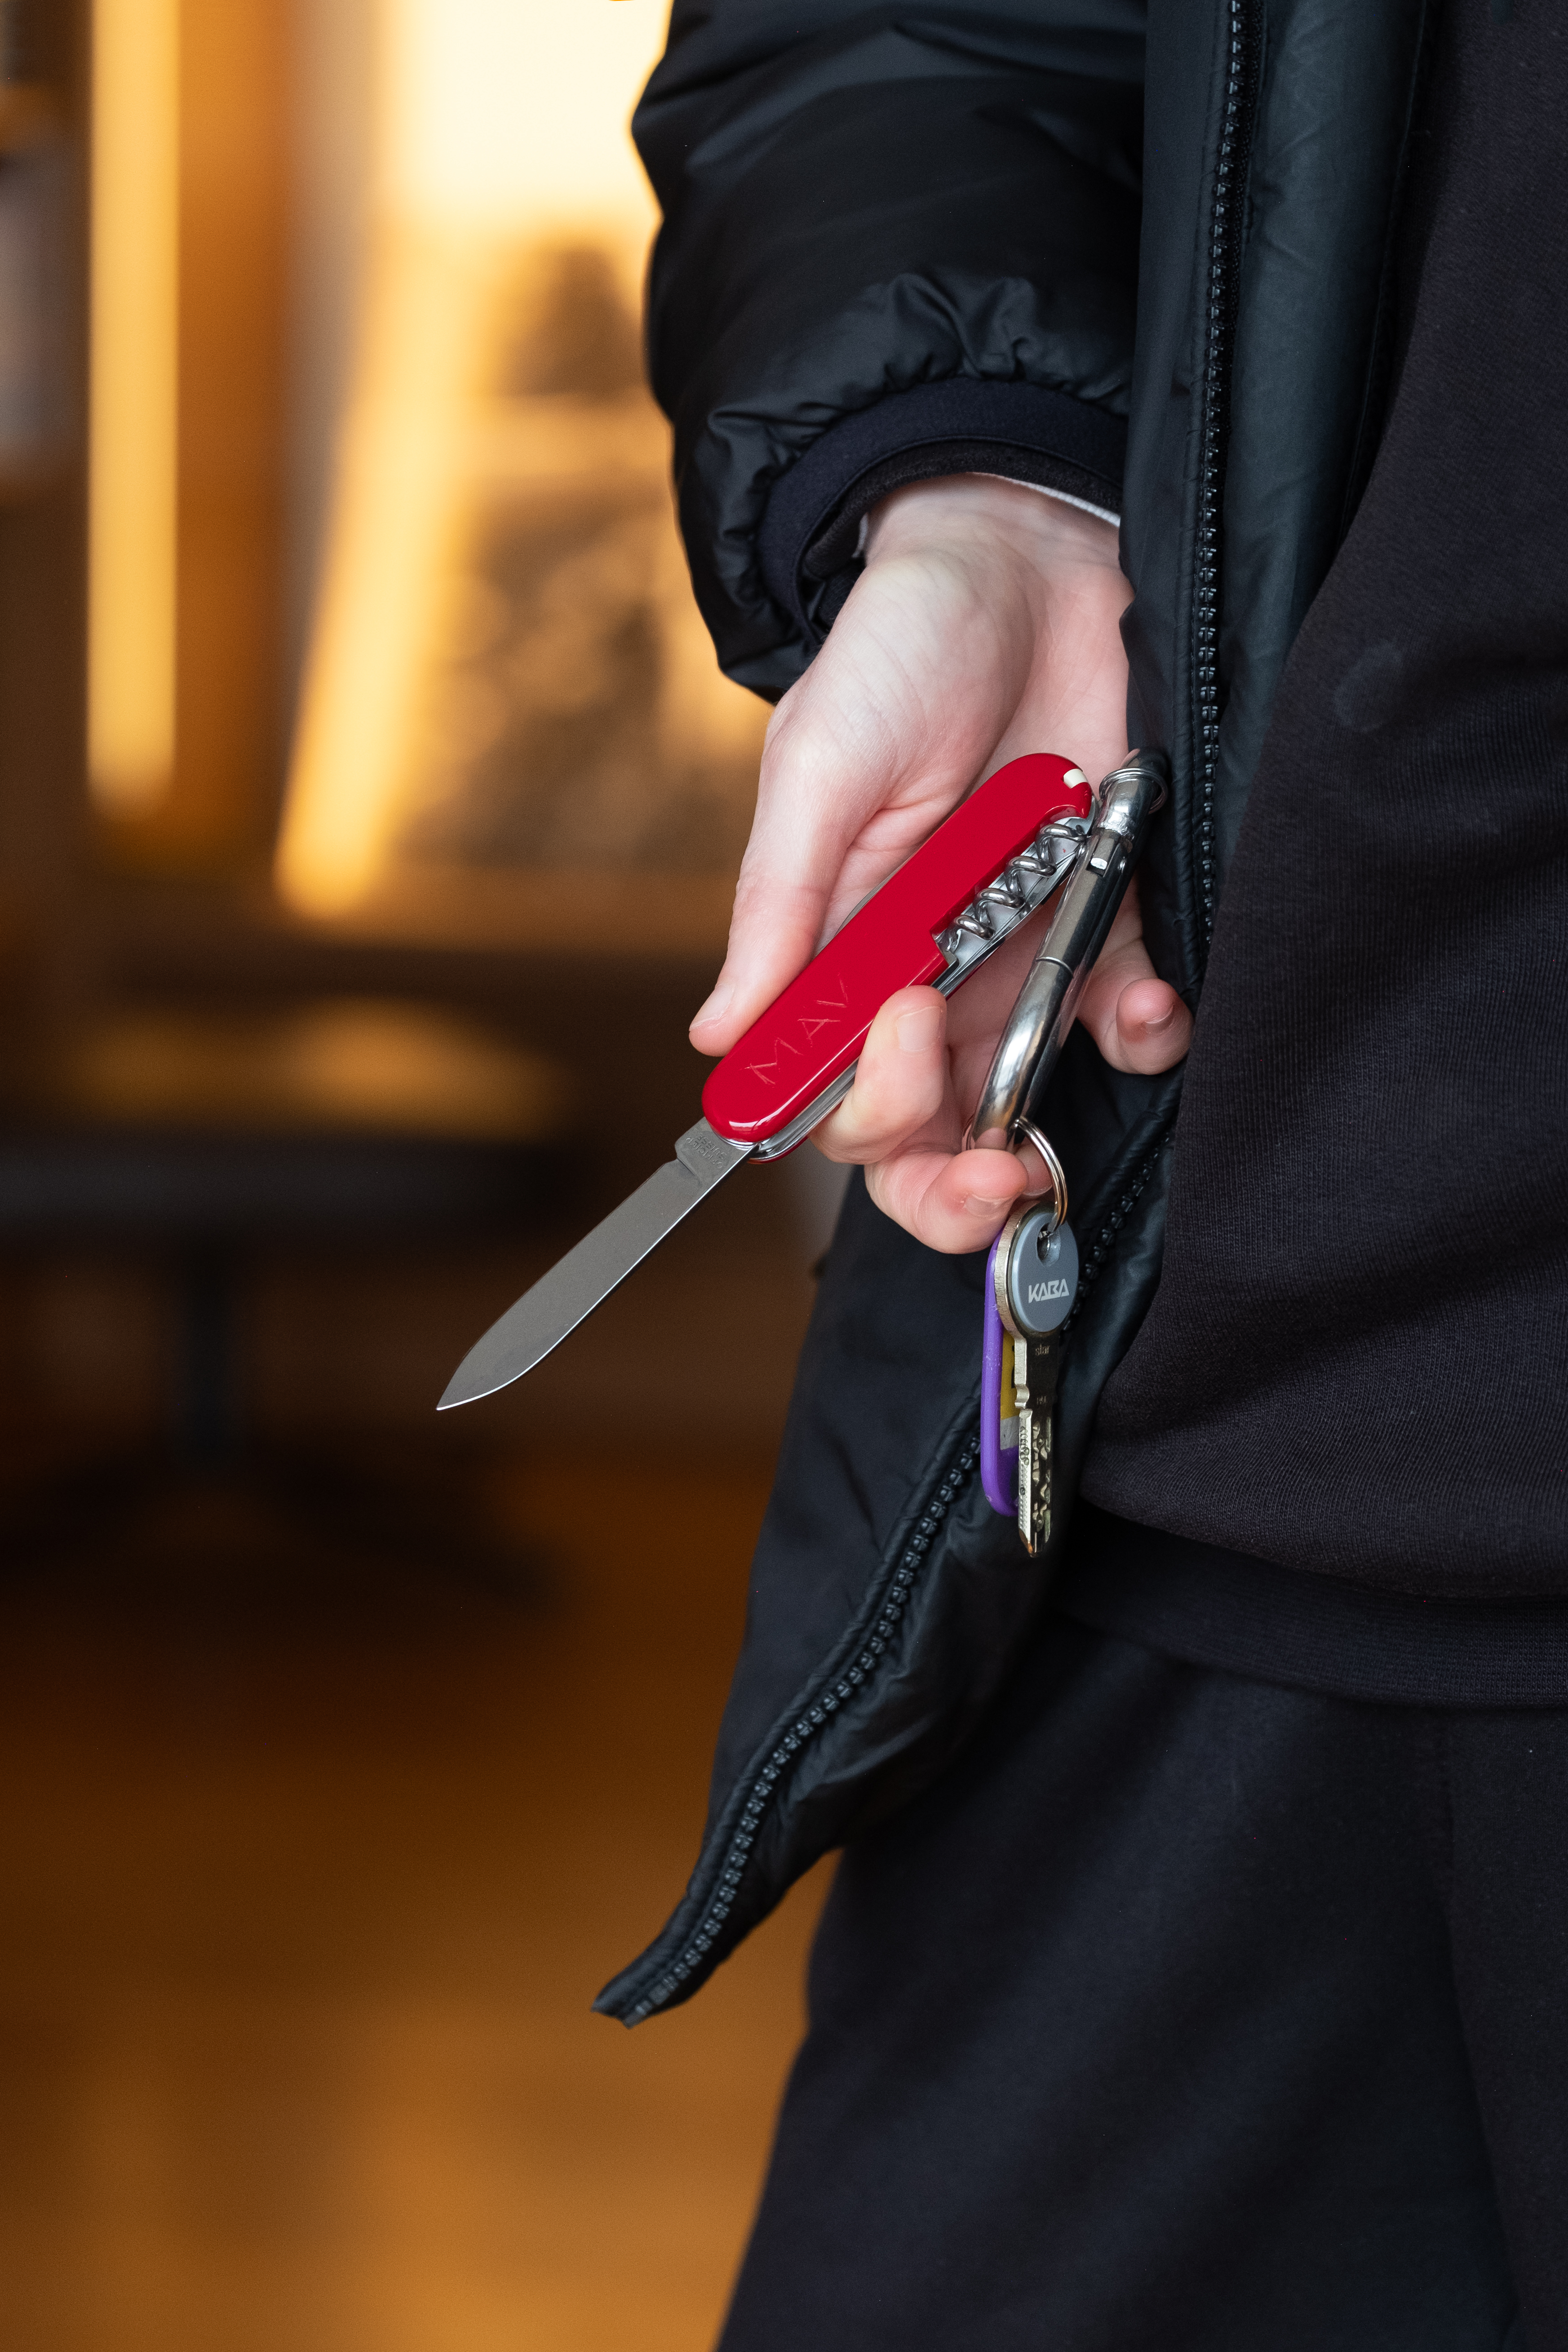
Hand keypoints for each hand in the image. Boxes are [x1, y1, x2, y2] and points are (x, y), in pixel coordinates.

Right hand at [691, 475, 1191, 1250]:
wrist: (1026, 556)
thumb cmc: (899, 650)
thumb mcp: (820, 770)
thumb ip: (777, 908)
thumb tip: (718, 1037)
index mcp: (841, 954)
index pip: (836, 1095)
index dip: (870, 1116)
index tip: (907, 1033)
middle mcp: (922, 975)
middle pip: (928, 1136)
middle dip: (960, 1186)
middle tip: (1002, 1178)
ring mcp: (1013, 957)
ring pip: (1025, 1099)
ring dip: (1063, 1114)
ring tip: (1108, 1033)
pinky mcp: (1098, 921)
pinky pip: (1121, 1020)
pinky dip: (1142, 1028)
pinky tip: (1150, 998)